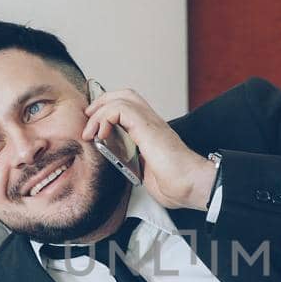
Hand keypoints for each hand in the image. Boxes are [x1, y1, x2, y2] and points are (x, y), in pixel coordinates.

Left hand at [83, 88, 215, 210]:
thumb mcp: (145, 174)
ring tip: (90, 130)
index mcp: (151, 133)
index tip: (94, 128)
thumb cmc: (176, 185)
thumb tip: (119, 168)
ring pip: (121, 97)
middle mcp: (152, 123)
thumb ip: (133, 166)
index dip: (108, 111)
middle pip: (125, 95)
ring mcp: (151, 123)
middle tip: (89, 119)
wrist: (192, 186)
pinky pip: (120, 109)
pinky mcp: (147, 127)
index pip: (129, 108)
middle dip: (102, 102)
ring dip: (100, 111)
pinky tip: (101, 134)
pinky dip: (105, 117)